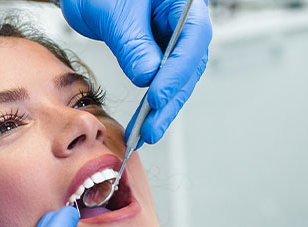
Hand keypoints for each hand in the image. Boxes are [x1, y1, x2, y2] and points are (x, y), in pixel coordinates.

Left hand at [61, 0, 211, 143]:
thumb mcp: (114, 13)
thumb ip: (132, 44)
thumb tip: (148, 77)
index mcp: (183, 2)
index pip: (192, 39)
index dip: (176, 72)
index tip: (157, 97)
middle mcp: (184, 20)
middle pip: (189, 64)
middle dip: (170, 100)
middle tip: (151, 128)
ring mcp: (173, 37)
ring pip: (178, 78)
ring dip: (163, 108)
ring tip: (146, 133)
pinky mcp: (159, 52)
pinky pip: (162, 80)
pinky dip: (153, 103)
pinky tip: (143, 121)